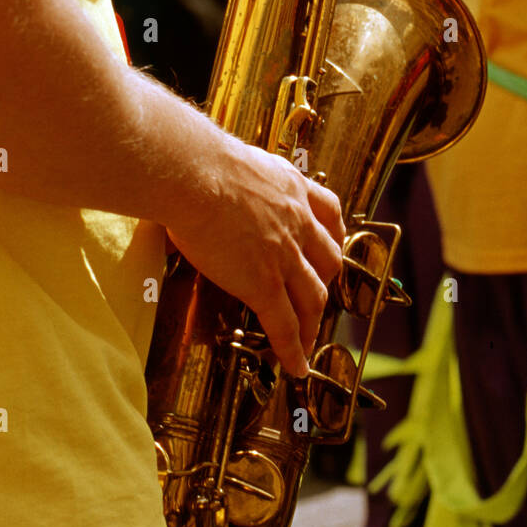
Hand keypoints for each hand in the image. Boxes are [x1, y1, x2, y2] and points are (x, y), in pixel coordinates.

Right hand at [165, 129, 344, 377]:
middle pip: (328, 260)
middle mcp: (296, 221)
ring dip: (313, 322)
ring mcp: (284, 255)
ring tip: (308, 341)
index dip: (333, 234)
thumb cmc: (197, 160)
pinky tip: (294, 366)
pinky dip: (293, 349)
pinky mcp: (263, 283)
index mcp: (290, 187)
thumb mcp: (233, 159)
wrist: (193, 173)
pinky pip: (285, 324)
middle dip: (326, 282)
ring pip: (313, 297)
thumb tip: (208, 176)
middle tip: (316, 296)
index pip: (329, 212)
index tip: (332, 244)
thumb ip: (236, 175)